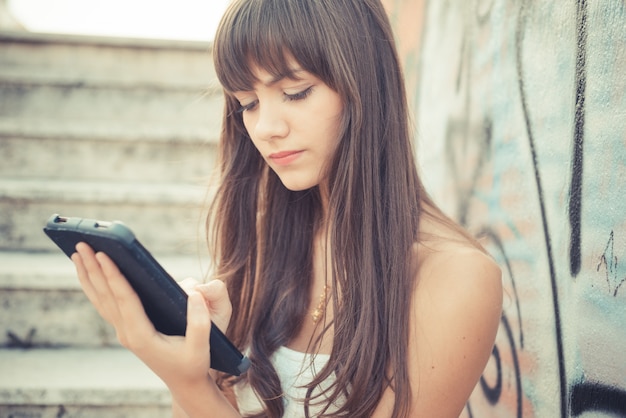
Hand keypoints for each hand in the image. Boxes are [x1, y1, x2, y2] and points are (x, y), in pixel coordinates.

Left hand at [71, 242, 223, 387]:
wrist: (185, 382)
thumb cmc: (194, 364)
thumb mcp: (201, 346)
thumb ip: (199, 322)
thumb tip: (195, 293)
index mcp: (142, 336)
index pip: (124, 299)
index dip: (113, 276)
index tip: (103, 254)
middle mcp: (127, 333)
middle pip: (106, 295)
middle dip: (93, 268)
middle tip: (81, 243)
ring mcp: (124, 331)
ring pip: (100, 299)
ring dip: (88, 275)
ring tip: (78, 252)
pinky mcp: (126, 328)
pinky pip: (105, 304)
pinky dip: (94, 286)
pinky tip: (89, 273)